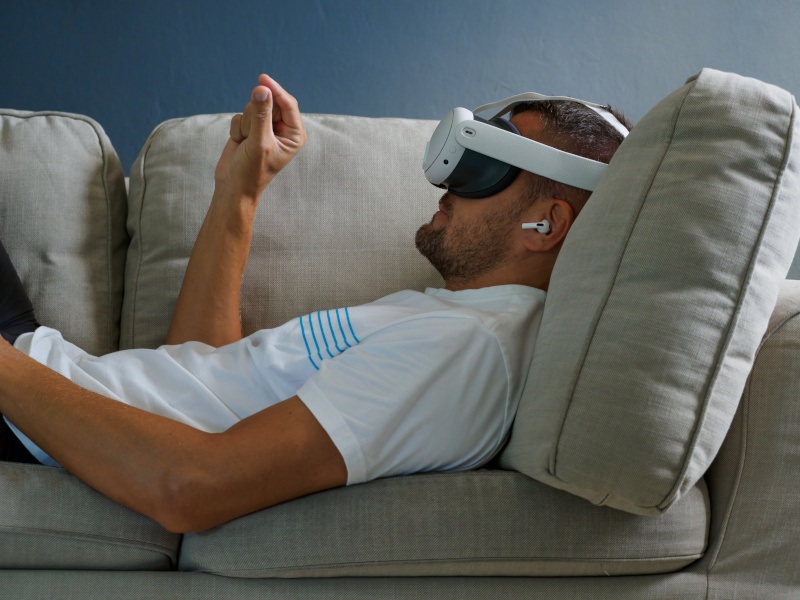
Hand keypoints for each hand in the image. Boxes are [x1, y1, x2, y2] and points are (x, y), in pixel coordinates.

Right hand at [214, 74, 306, 202]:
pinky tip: (240, 143)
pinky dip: (238, 128)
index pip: (288, 104)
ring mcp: (265, 128)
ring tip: (246, 143)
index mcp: (294, 134)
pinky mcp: (250, 128)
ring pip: (253, 107)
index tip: (262, 78)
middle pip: (269, 102)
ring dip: (246, 124)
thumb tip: (262, 89)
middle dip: (257, 115)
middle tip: (252, 135)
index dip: (275, 90)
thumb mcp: (259, 143)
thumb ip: (261, 115)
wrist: (233, 186)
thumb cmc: (252, 171)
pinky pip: (240, 115)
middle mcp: (282, 129)